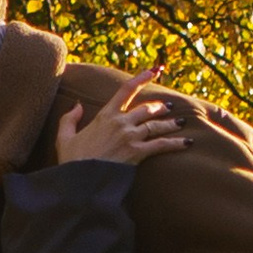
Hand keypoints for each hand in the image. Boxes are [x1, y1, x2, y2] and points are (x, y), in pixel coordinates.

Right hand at [55, 72, 188, 166]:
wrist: (81, 181)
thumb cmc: (72, 161)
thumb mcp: (64, 137)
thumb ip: (70, 118)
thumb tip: (77, 105)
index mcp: (105, 116)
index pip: (125, 91)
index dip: (141, 79)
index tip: (153, 71)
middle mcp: (121, 122)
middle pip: (146, 109)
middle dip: (159, 107)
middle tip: (168, 107)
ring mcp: (131, 137)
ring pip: (156, 125)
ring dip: (170, 123)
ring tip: (180, 122)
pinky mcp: (138, 152)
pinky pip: (161, 145)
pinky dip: (176, 143)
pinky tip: (188, 142)